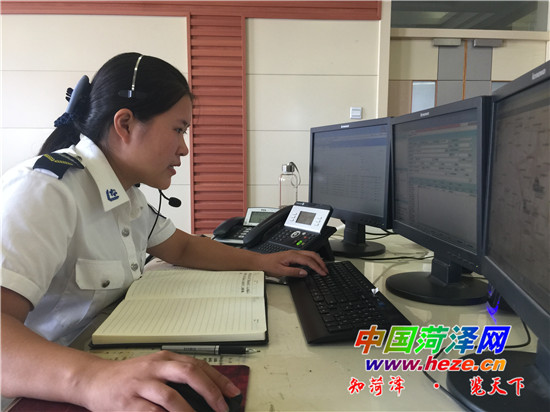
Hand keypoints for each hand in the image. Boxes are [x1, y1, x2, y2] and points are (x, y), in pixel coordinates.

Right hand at [79, 351, 239, 411]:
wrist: (94, 380)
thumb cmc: (128, 377)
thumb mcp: (156, 369)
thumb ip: (177, 377)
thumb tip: (207, 392)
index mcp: (165, 358)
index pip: (198, 365)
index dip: (218, 379)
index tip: (233, 392)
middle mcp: (155, 367)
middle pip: (189, 373)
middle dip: (210, 391)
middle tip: (222, 407)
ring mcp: (141, 384)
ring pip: (171, 395)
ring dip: (189, 410)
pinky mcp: (128, 401)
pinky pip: (151, 411)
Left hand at [258, 249, 327, 277]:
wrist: (260, 262)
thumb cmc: (268, 265)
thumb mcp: (281, 271)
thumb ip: (293, 272)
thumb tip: (305, 272)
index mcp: (292, 256)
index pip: (309, 260)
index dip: (317, 267)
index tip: (322, 272)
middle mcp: (294, 253)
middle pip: (312, 255)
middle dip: (321, 262)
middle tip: (326, 270)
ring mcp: (293, 253)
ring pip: (310, 254)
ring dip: (317, 260)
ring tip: (322, 268)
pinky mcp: (292, 256)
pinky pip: (306, 256)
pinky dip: (312, 260)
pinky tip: (314, 265)